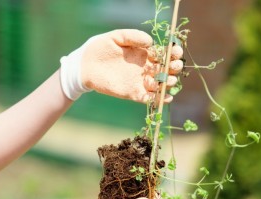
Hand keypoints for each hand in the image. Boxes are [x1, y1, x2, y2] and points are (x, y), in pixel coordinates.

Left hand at [59, 29, 182, 101]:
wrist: (85, 65)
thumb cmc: (100, 48)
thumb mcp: (116, 37)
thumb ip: (133, 37)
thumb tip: (150, 42)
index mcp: (144, 53)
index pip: (164, 53)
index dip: (173, 53)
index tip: (176, 51)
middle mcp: (145, 68)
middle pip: (166, 70)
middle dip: (174, 68)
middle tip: (173, 67)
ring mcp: (139, 81)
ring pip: (160, 85)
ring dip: (168, 83)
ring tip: (167, 80)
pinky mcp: (132, 93)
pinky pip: (149, 98)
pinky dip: (158, 99)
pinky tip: (164, 97)